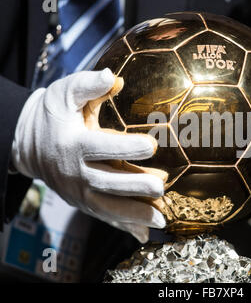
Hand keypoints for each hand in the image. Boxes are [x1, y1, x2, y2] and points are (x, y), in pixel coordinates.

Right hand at [12, 68, 164, 242]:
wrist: (27, 142)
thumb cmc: (52, 114)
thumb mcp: (65, 93)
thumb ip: (89, 85)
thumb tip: (114, 78)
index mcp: (73, 144)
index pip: (101, 148)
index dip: (126, 147)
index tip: (151, 145)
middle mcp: (75, 173)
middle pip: (107, 182)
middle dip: (135, 186)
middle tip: (162, 186)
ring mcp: (78, 191)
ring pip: (107, 206)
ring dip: (134, 214)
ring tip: (161, 218)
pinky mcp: (82, 202)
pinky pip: (103, 216)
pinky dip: (123, 226)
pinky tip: (144, 233)